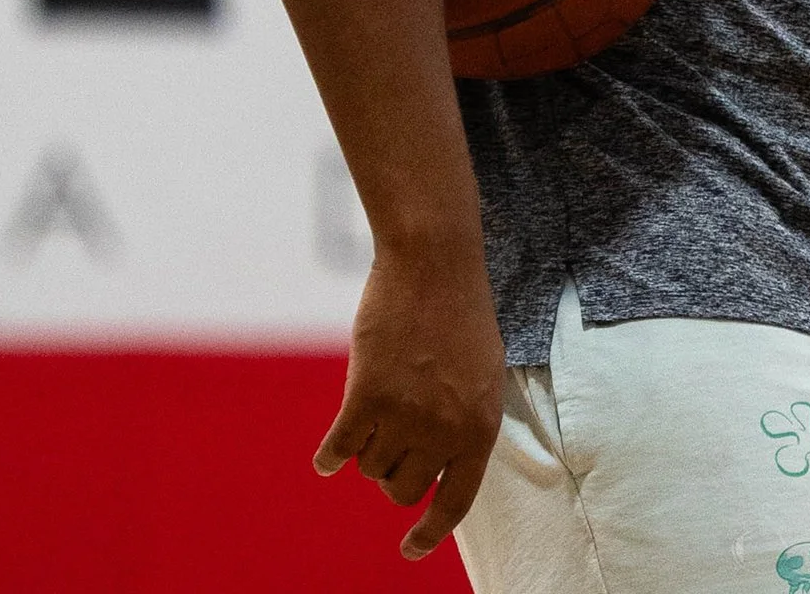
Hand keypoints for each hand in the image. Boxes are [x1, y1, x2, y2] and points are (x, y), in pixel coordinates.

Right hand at [314, 246, 507, 560]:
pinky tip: (327, 457)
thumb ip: (464, 422)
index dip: (430, 531)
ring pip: (369, 467)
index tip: (410, 548)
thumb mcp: (482, 373)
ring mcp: (404, 415)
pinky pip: (339, 450)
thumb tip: (439, 469)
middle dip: (393, 470)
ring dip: (368, 447)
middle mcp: (445, 429)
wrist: (433, 262)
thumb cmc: (459, 311)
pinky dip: (330, 456)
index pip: (456, 500)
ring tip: (377, 409)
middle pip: (401, 488)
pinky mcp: (366, 397)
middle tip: (392, 436)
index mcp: (481, 425)